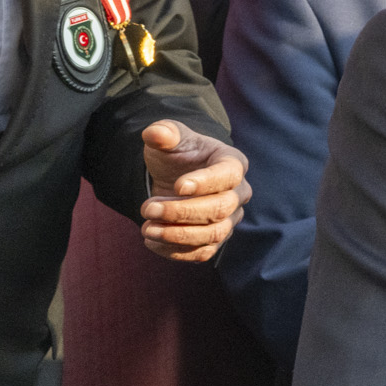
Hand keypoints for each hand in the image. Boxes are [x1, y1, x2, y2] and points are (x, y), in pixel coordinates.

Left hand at [139, 121, 251, 261]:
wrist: (177, 176)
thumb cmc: (179, 154)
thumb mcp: (170, 137)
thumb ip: (165, 132)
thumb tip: (155, 133)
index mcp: (232, 163)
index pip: (229, 175)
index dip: (206, 182)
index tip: (178, 186)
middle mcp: (238, 193)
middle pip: (221, 209)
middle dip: (181, 212)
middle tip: (147, 208)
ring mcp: (230, 219)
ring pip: (214, 234)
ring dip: (177, 235)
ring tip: (147, 228)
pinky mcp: (215, 239)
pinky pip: (203, 253)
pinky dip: (175, 251)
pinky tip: (151, 240)